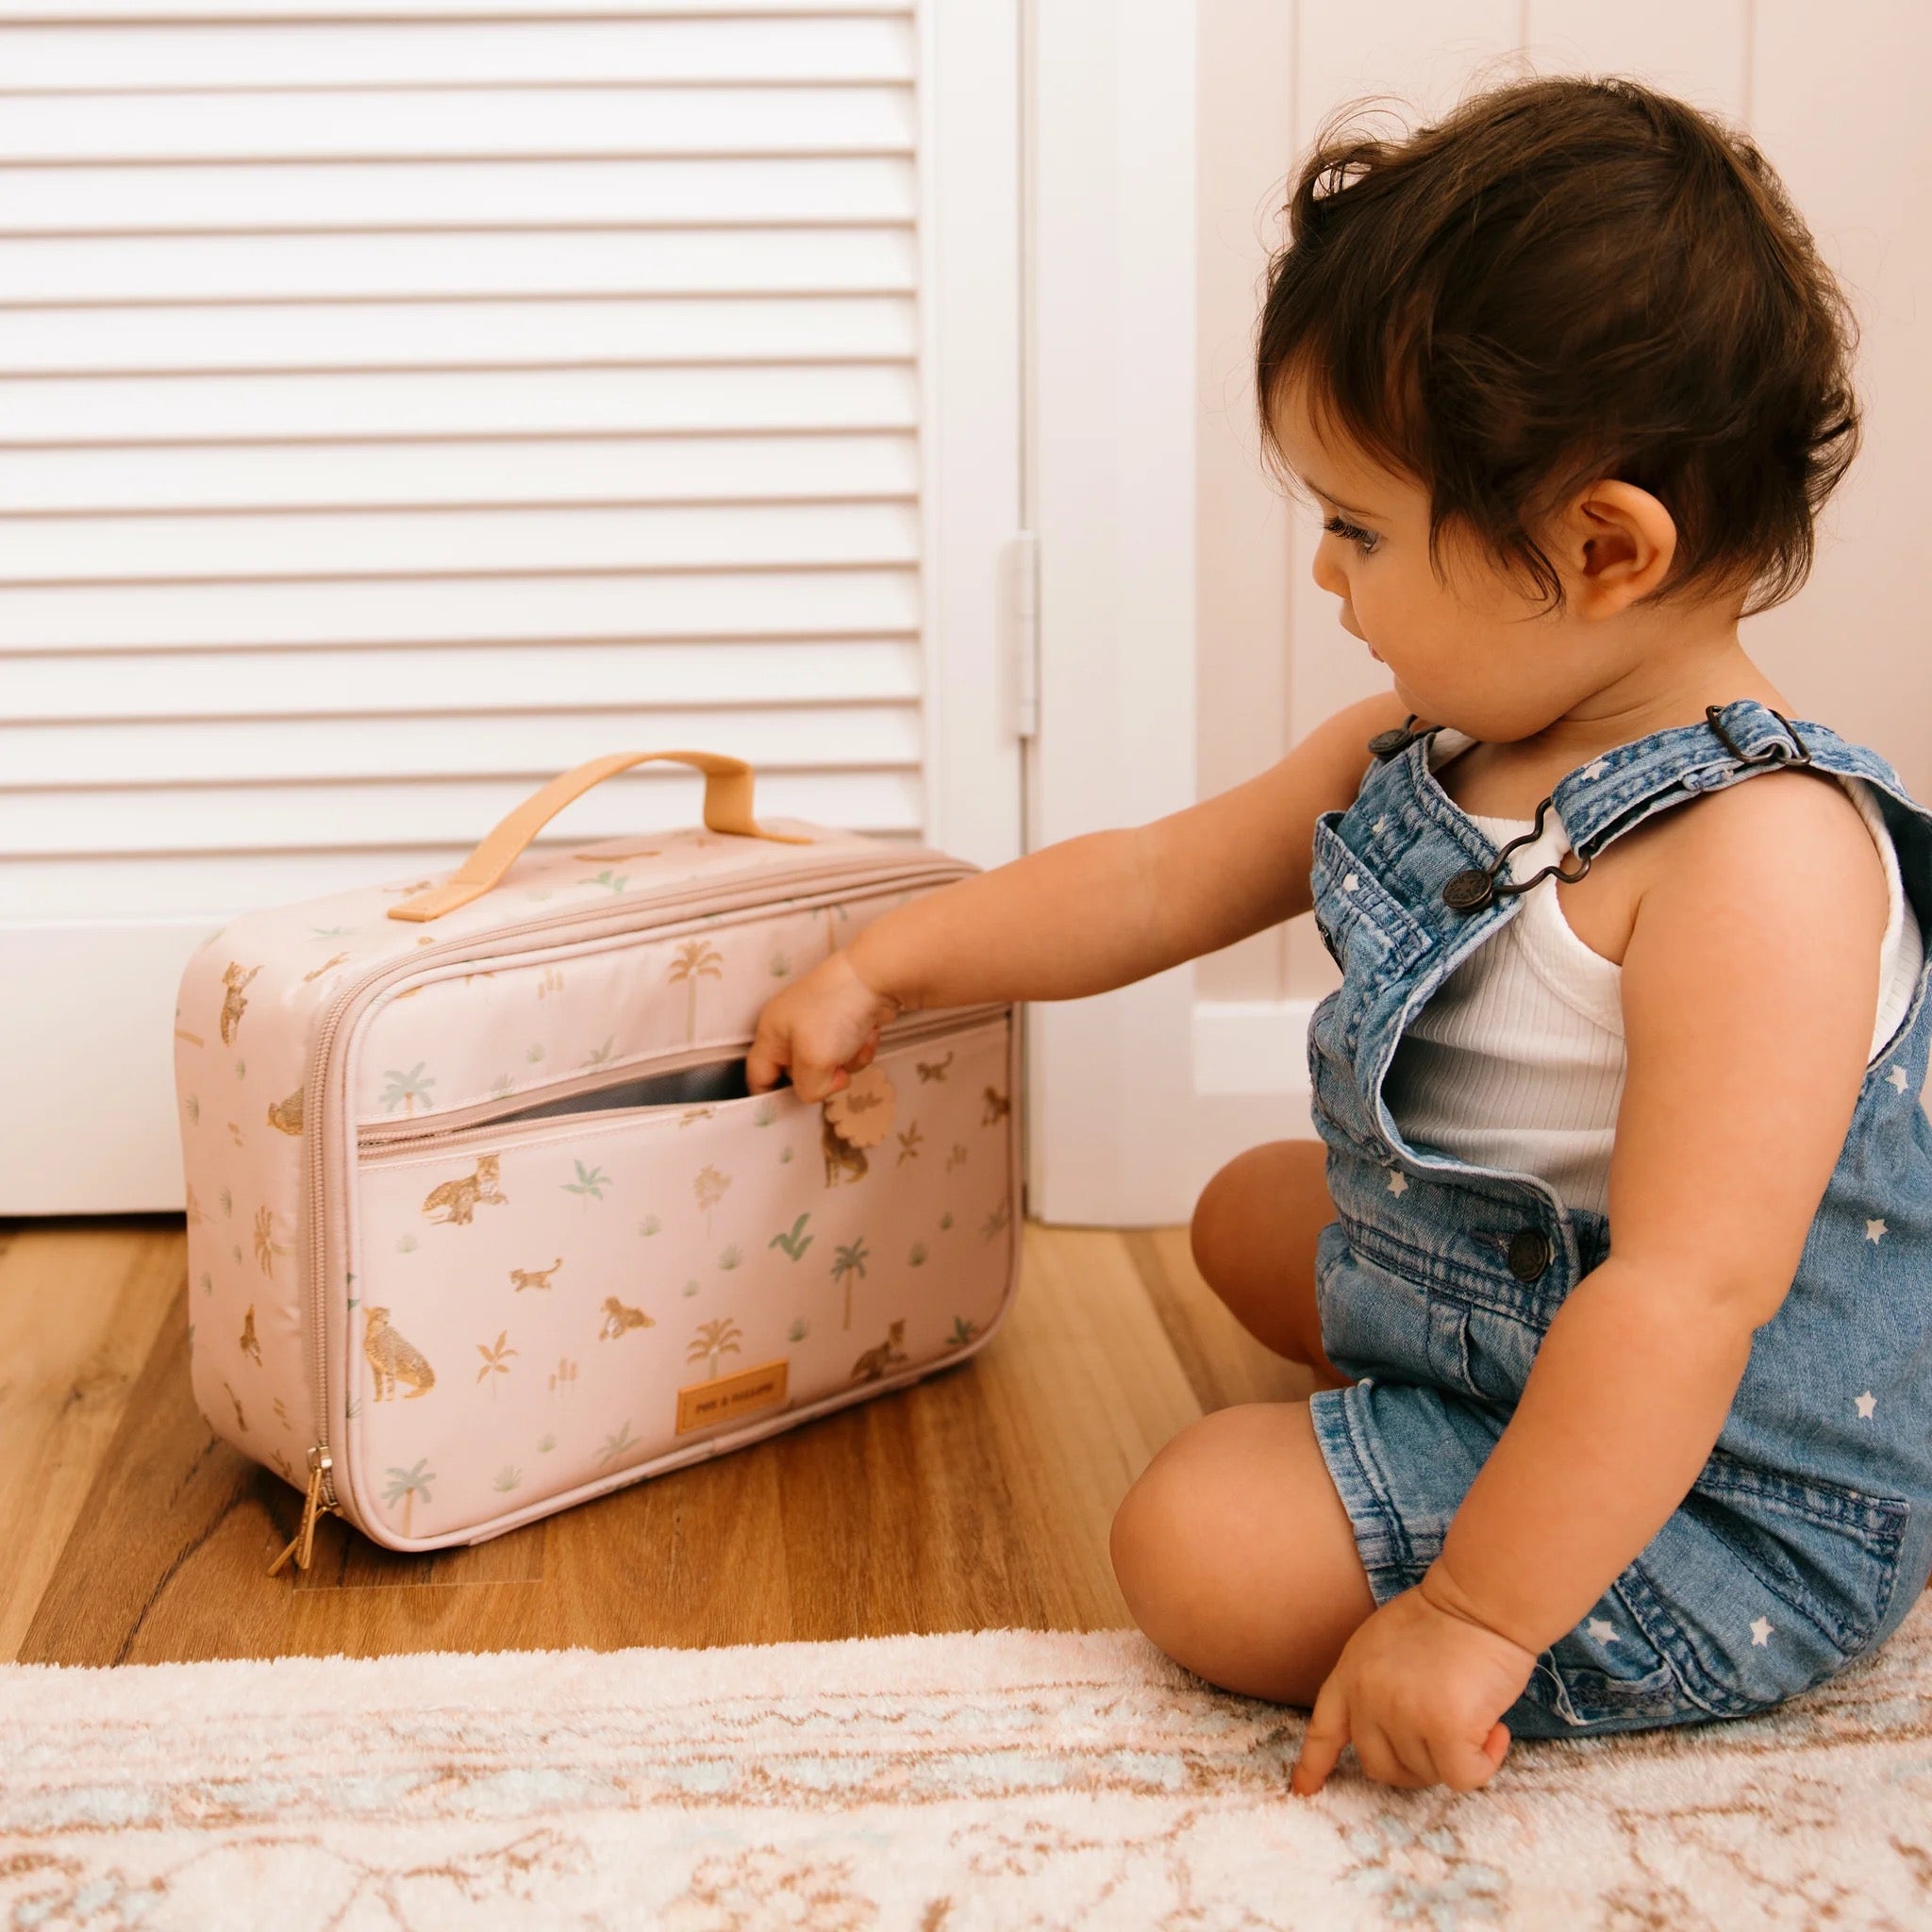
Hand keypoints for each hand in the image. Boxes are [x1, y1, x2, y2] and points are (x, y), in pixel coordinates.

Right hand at [745, 949, 902, 1101]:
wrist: (879, 976)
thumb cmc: (836, 1012)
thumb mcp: (813, 1059)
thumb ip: (807, 1088)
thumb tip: (817, 1090)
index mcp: (771, 1032)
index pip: (757, 1076)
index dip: (770, 1096)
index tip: (793, 1108)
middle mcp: (790, 1027)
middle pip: (798, 1074)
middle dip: (822, 1077)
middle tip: (837, 1071)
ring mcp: (819, 1023)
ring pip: (828, 1065)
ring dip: (847, 1062)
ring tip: (856, 1043)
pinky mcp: (845, 1021)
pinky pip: (848, 1050)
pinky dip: (860, 1048)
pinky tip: (869, 1033)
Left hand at [1290, 1574, 1535, 1794]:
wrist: (1479, 1599)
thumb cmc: (1445, 1616)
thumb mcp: (1385, 1643)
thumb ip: (1377, 1685)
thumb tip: (1395, 1735)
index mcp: (1350, 1673)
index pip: (1324, 1730)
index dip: (1314, 1765)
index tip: (1303, 1791)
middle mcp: (1368, 1698)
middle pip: (1380, 1767)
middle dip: (1414, 1763)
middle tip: (1447, 1734)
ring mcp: (1403, 1714)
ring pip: (1426, 1773)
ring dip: (1455, 1754)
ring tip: (1471, 1711)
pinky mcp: (1443, 1728)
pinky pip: (1462, 1777)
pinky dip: (1484, 1763)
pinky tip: (1496, 1730)